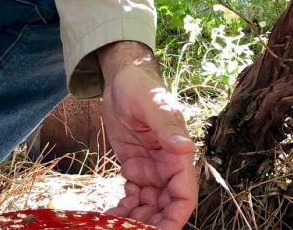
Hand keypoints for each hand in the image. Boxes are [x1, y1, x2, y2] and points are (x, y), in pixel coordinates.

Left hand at [98, 41, 196, 229]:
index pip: (183, 195)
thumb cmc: (139, 85)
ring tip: (113, 226)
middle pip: (165, 206)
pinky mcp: (133, 168)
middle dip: (151, 223)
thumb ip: (166, 127)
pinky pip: (132, 196)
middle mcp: (167, 166)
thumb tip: (185, 148)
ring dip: (135, 219)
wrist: (120, 78)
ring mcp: (150, 169)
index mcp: (177, 154)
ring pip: (149, 206)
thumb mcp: (151, 104)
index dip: (175, 216)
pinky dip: (123, 209)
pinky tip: (107, 216)